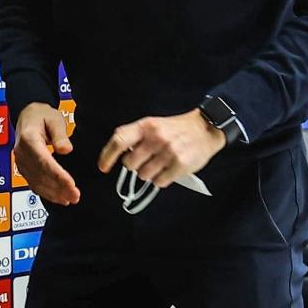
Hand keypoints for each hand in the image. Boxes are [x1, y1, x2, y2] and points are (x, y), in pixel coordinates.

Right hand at [13, 102, 79, 205]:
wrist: (27, 115)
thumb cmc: (41, 115)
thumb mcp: (54, 118)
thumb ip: (60, 134)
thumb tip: (65, 150)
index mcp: (28, 138)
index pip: (43, 161)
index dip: (58, 175)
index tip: (71, 184)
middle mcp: (21, 151)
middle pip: (40, 175)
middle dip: (58, 188)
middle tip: (75, 196)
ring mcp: (20, 160)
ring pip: (35, 182)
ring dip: (52, 193)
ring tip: (69, 199)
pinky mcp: (22, 167)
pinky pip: (33, 183)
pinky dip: (45, 193)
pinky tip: (57, 198)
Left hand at [97, 110, 225, 187]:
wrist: (204, 128)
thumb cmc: (175, 128)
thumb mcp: (153, 124)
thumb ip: (136, 137)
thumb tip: (117, 154)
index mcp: (145, 126)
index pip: (119, 140)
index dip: (107, 155)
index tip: (103, 167)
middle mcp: (156, 138)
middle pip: (130, 163)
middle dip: (134, 166)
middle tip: (144, 162)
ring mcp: (168, 151)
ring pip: (144, 175)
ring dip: (148, 174)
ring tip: (158, 164)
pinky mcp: (180, 165)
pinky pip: (160, 182)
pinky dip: (161, 179)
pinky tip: (167, 170)